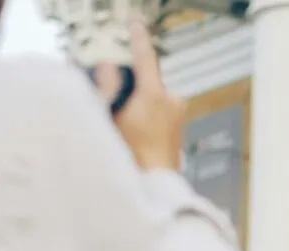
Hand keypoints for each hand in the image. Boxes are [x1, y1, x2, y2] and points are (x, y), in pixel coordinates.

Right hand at [93, 21, 185, 171]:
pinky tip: (141, 137)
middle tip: (122, 114)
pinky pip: (162, 110)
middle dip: (133, 90)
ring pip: (154, 97)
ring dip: (142, 106)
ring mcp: (179, 112)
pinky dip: (151, 116)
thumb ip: (109, 90)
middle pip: (147, 81)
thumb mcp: (112, 121)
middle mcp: (171, 100)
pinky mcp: (181, 123)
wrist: (156, 185)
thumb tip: (108, 69)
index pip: (145, 58)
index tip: (137, 27)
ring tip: (131, 131)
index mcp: (154, 95)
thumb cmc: (134, 158)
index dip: (139, 40)